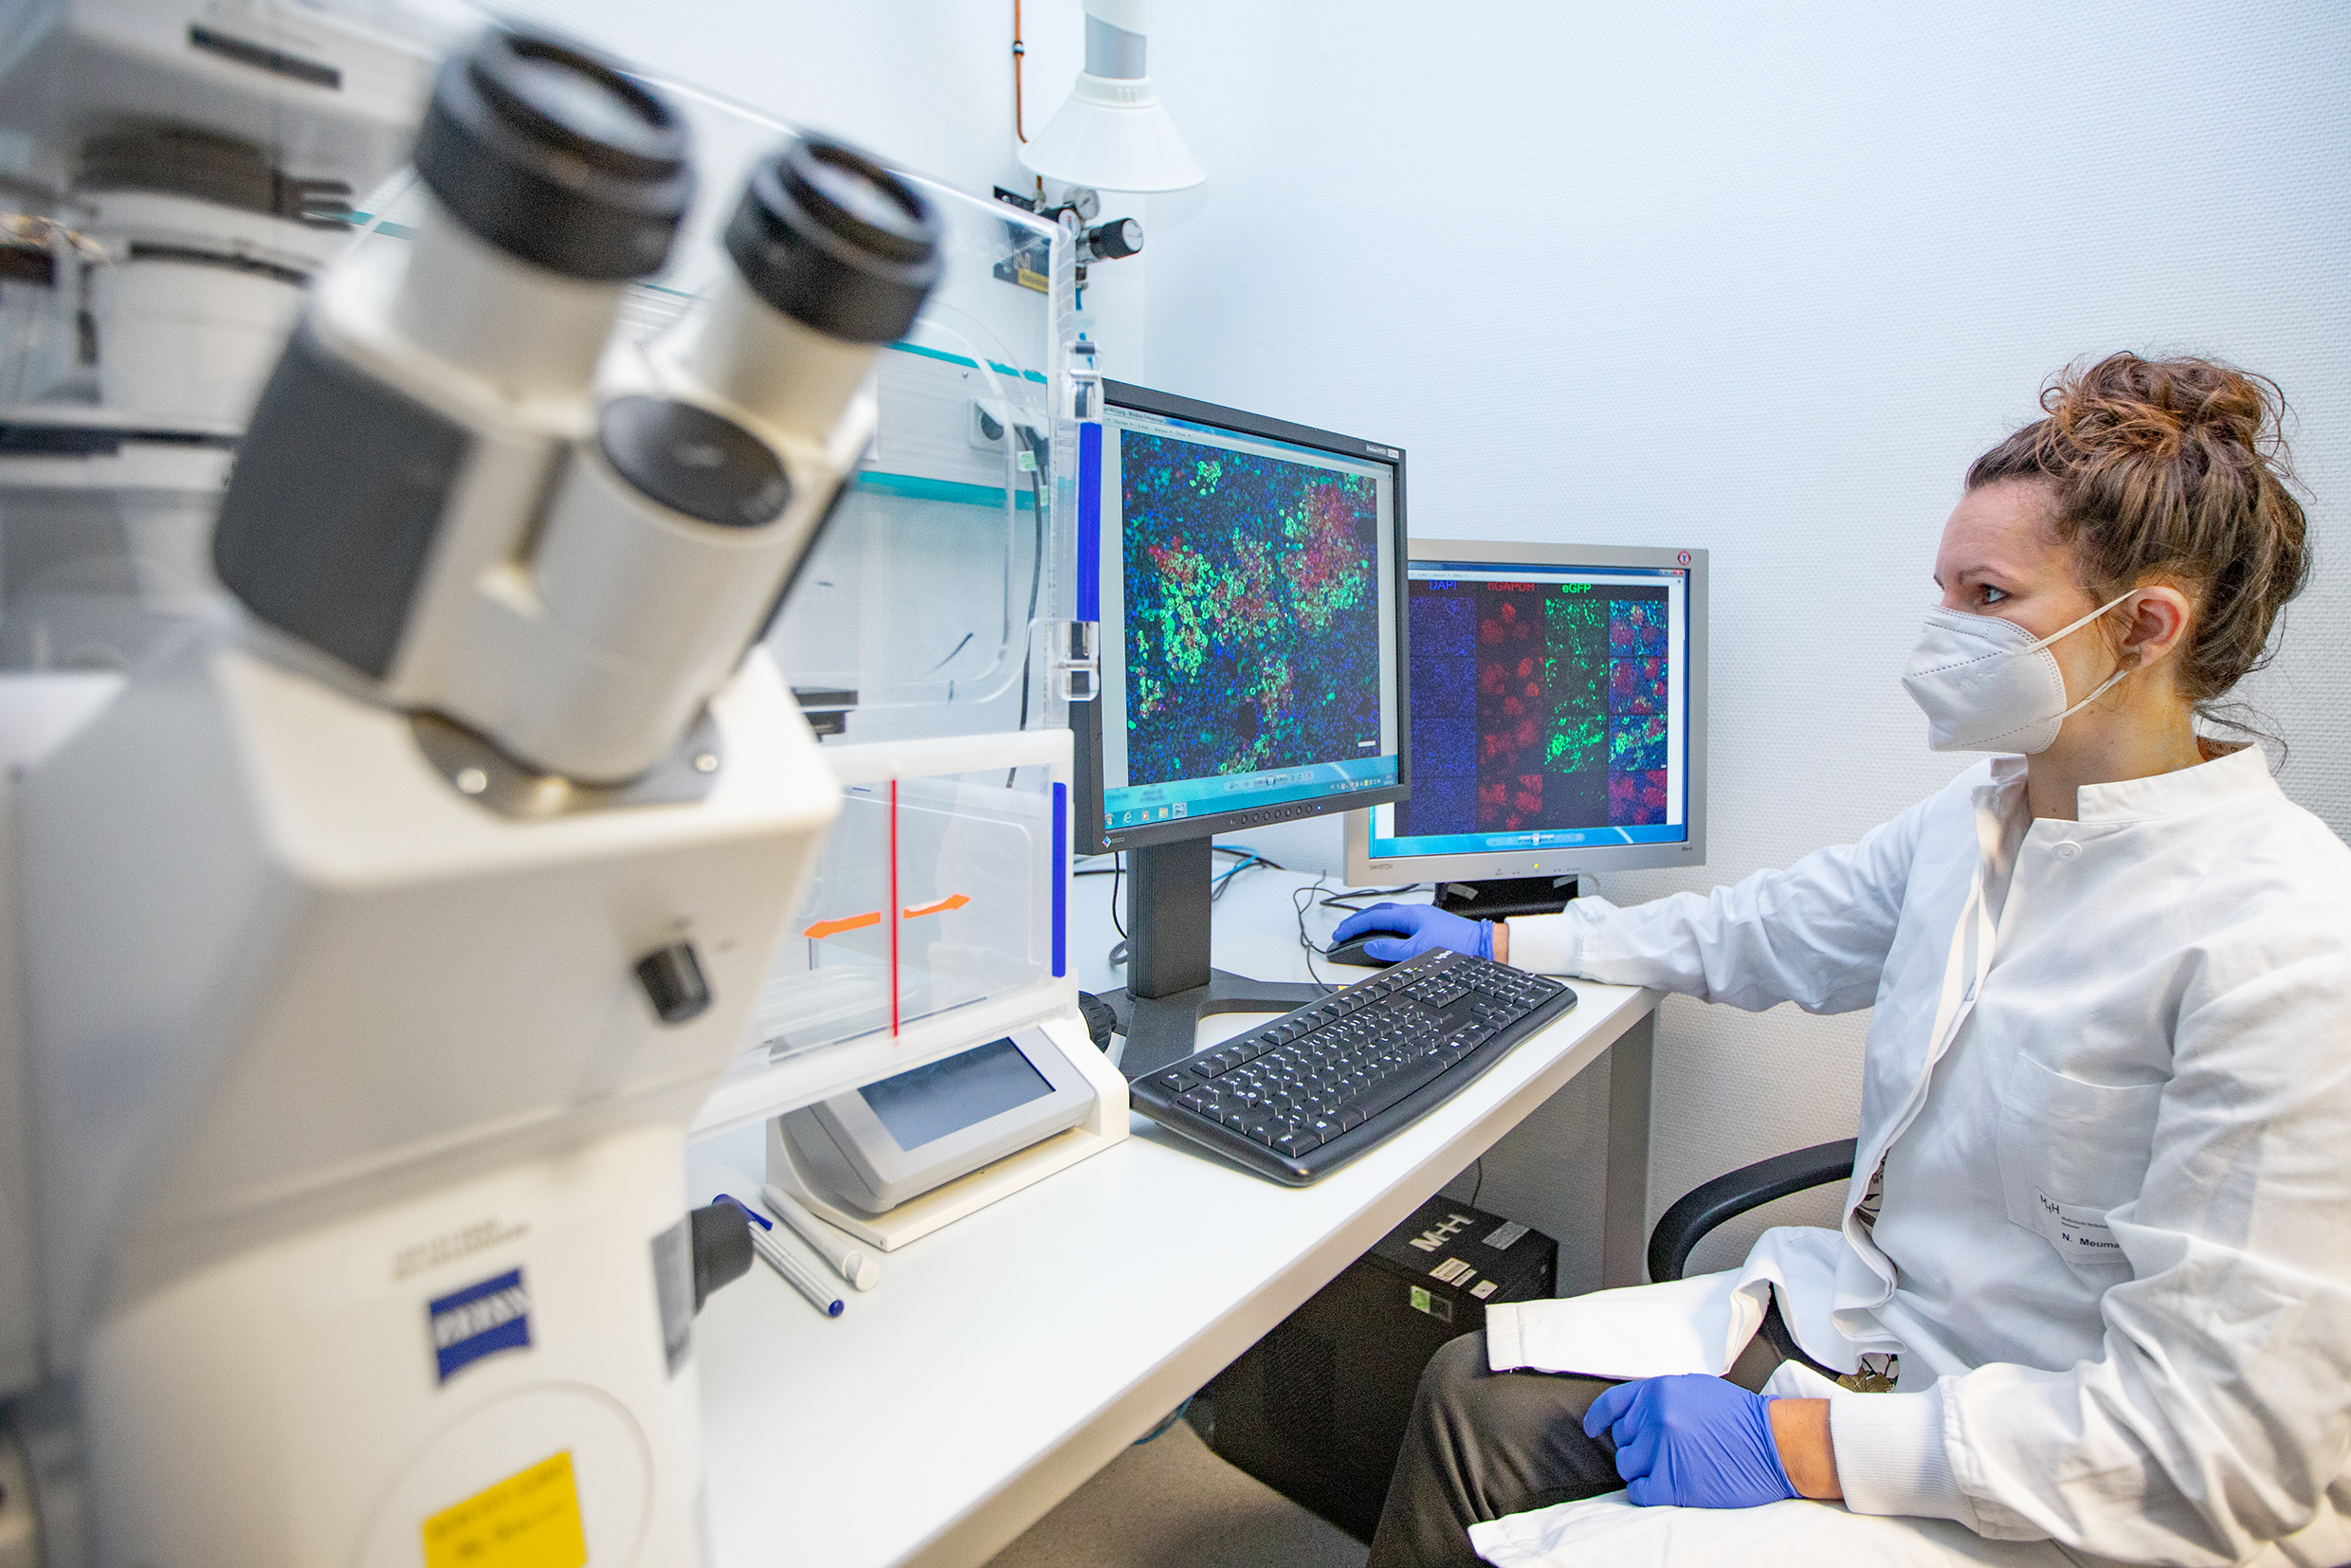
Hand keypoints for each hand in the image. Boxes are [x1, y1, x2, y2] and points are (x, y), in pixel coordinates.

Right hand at [1329, 902, 1491, 962]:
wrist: (1485, 946)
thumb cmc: (1459, 945)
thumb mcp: (1420, 951)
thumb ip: (1392, 949)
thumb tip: (1372, 946)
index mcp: (1411, 914)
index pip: (1374, 917)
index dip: (1353, 926)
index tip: (1339, 934)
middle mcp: (1415, 913)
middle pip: (1378, 913)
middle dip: (1357, 922)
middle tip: (1342, 932)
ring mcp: (1422, 919)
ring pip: (1389, 918)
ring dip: (1370, 925)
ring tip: (1356, 934)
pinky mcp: (1429, 928)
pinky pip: (1399, 925)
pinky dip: (1384, 930)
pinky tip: (1383, 938)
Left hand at [1582, 1375, 1797, 1509]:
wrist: (1775, 1444)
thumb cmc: (1741, 1418)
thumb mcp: (1695, 1390)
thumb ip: (1660, 1398)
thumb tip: (1633, 1414)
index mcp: (1659, 1390)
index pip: (1613, 1404)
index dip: (1599, 1418)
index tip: (1593, 1430)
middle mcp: (1655, 1417)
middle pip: (1622, 1439)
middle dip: (1639, 1447)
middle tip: (1668, 1452)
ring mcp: (1661, 1450)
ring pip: (1626, 1465)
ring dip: (1643, 1470)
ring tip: (1674, 1467)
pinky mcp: (1670, 1482)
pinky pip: (1638, 1491)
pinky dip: (1647, 1491)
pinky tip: (1666, 1486)